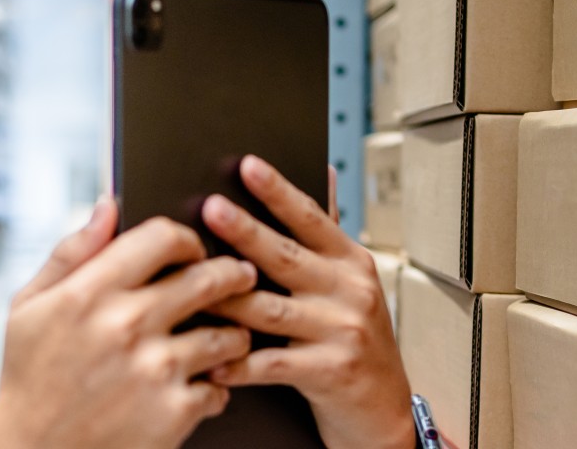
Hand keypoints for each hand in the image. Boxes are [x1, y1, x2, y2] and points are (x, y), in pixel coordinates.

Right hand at [0, 199, 258, 448]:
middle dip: (231, 275)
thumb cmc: (29, 377)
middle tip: (238, 279)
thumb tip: (108, 204)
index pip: (163, 237)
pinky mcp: (173, 413)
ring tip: (225, 338)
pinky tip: (202, 385)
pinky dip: (217, 387)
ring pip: (228, 334)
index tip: (191, 252)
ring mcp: (155, 370)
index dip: (186, 239)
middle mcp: (126, 325)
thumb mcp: (28, 308)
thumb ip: (71, 253)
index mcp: (88, 292)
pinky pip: (221, 387)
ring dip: (233, 334)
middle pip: (209, 278)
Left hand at [203, 156, 413, 448]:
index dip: (279, 192)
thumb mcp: (351, 283)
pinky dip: (240, 363)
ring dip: (230, 299)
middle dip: (246, 232)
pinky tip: (213, 361)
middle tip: (211, 209)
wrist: (384, 409)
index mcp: (350, 263)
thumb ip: (329, 235)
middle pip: (287, 257)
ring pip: (273, 310)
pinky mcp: (331, 372)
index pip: (311, 219)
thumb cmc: (357, 342)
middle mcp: (349, 292)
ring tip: (192, 286)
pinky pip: (275, 364)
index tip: (249, 166)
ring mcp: (342, 332)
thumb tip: (325, 173)